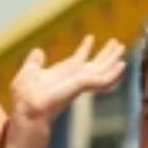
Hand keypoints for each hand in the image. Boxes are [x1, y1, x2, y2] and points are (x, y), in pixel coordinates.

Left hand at [10, 36, 126, 125]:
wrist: (29, 110)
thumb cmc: (25, 98)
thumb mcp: (28, 73)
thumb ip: (34, 63)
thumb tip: (38, 51)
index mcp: (63, 75)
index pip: (78, 60)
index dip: (84, 48)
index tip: (90, 37)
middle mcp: (74, 79)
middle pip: (95, 65)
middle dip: (106, 54)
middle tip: (118, 43)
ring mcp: (80, 83)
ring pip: (102, 69)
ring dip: (112, 59)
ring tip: (121, 47)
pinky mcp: (84, 86)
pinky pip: (103, 79)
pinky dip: (114, 73)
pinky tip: (122, 65)